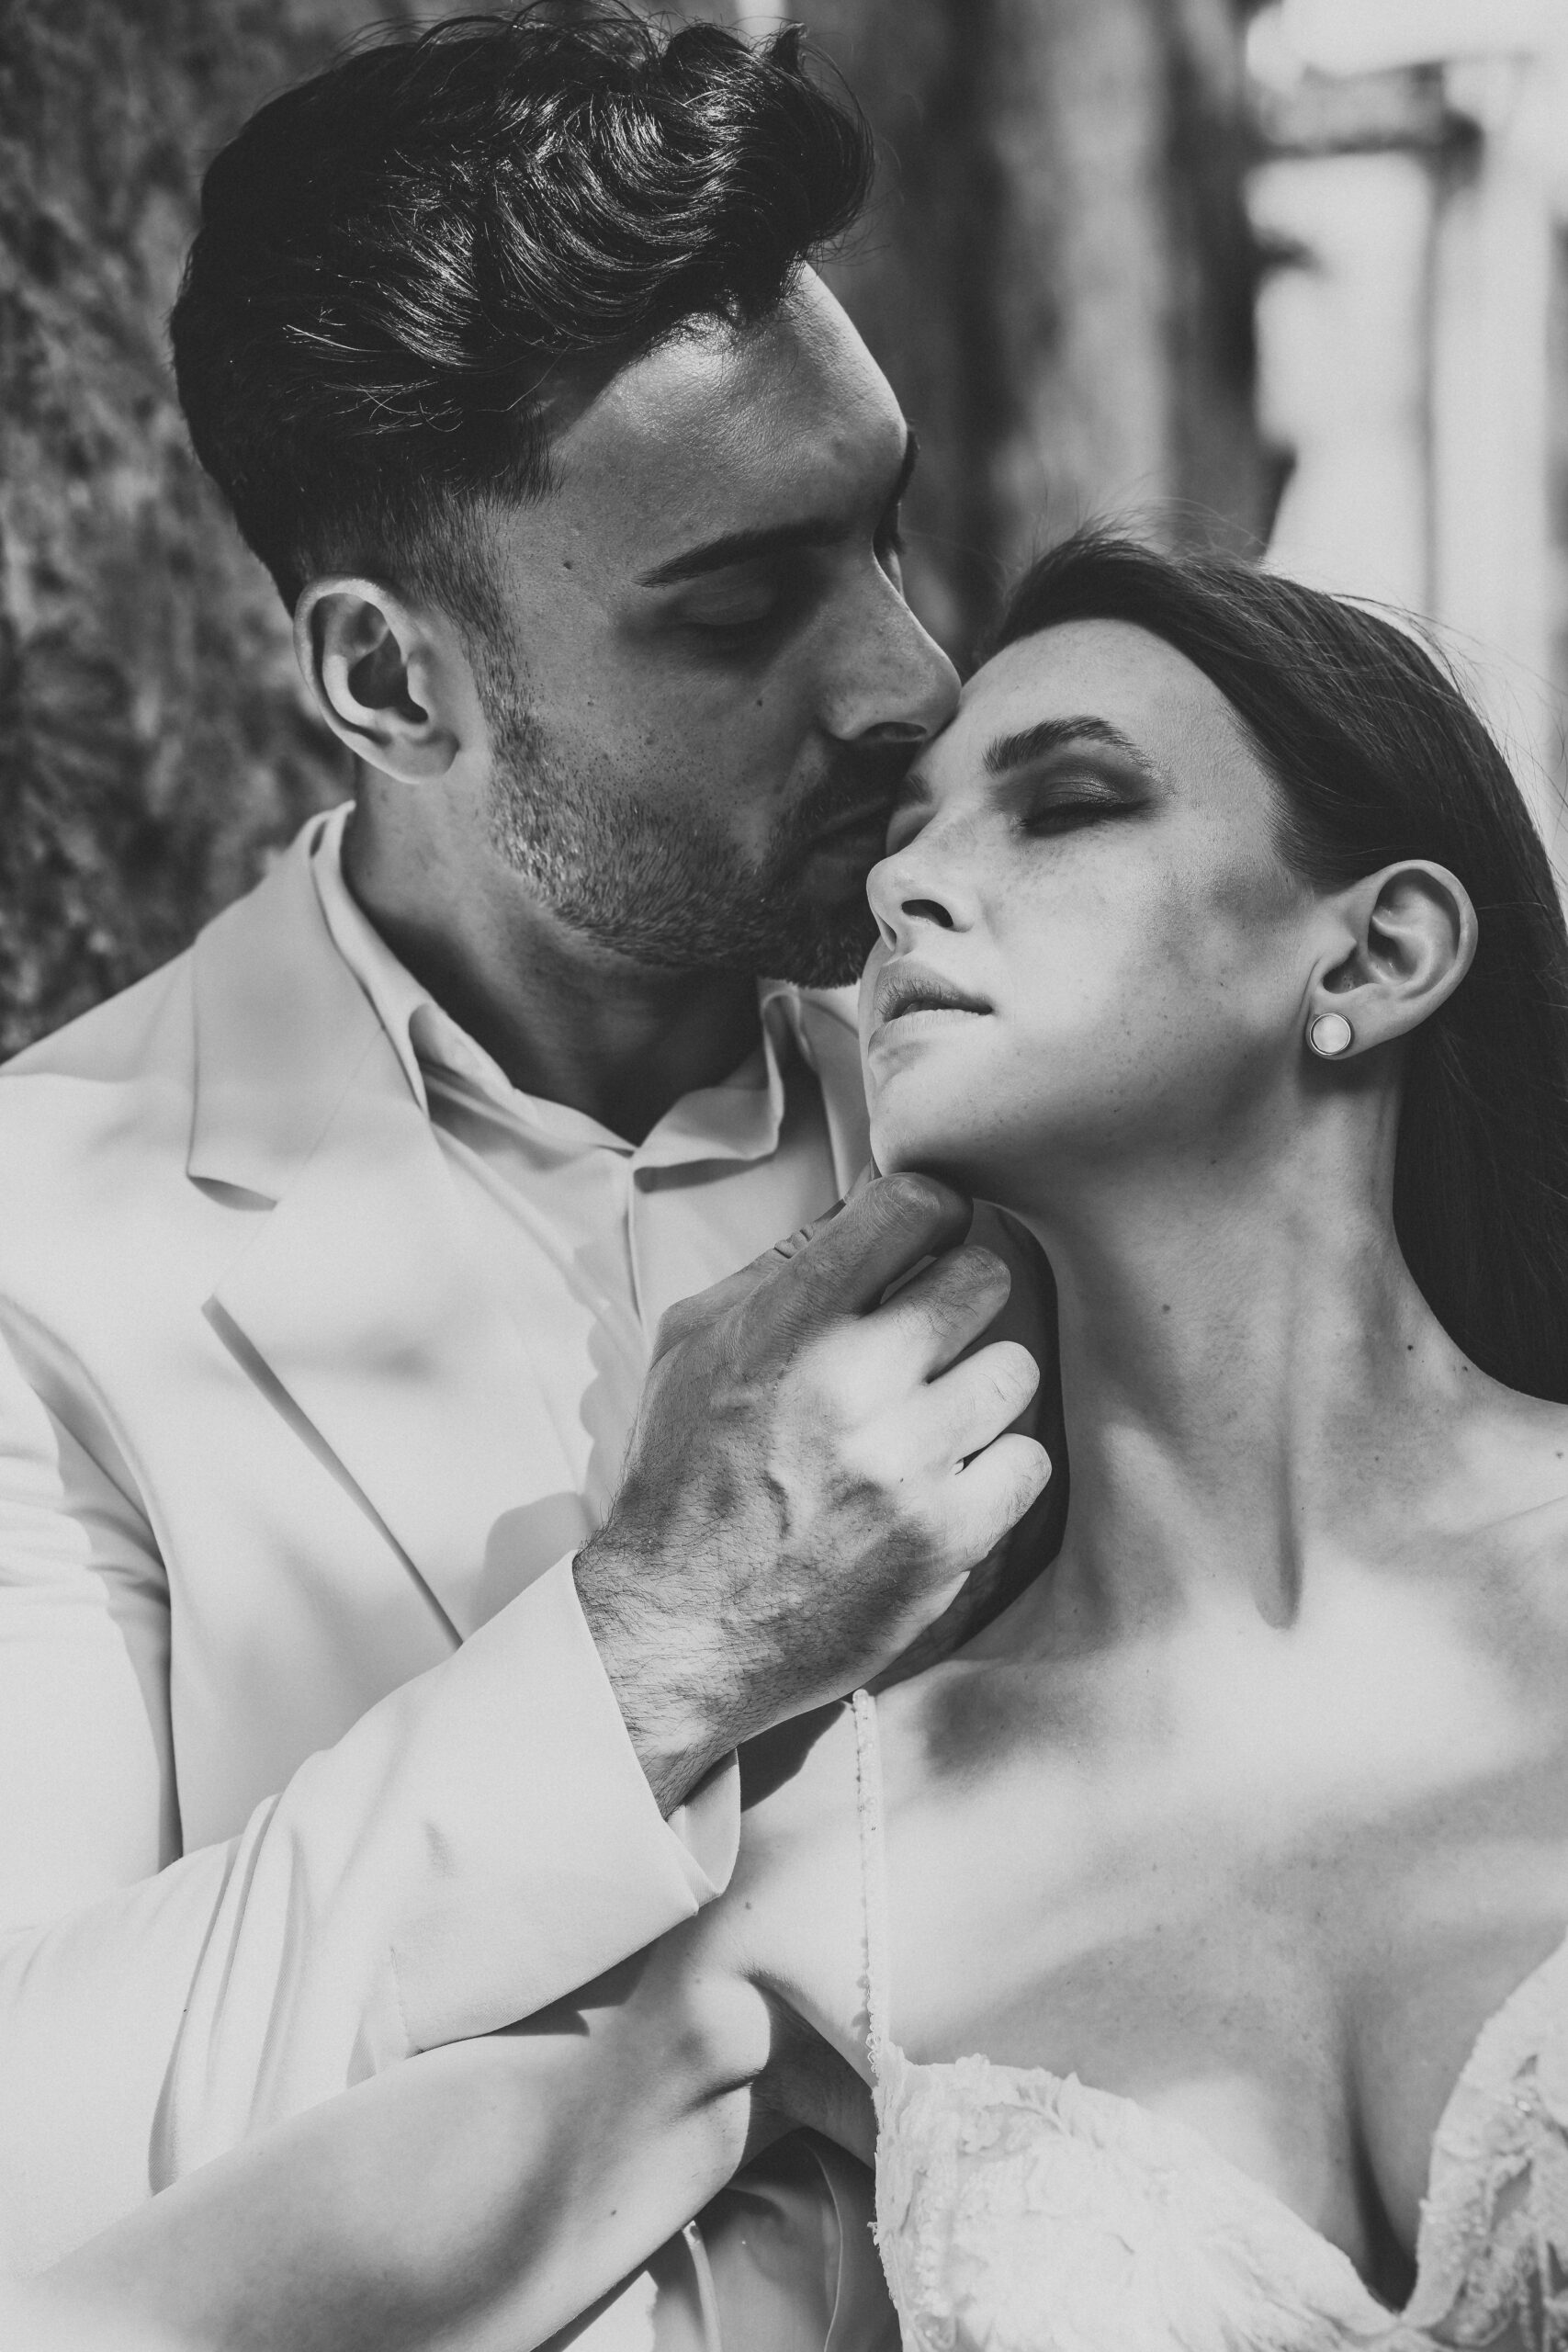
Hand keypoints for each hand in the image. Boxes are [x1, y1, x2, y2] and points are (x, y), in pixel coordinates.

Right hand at [574, 1174, 1050, 1810]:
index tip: (927, 1242)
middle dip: (961, 1299)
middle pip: (984, 1277)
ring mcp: (906, 1463)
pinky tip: (950, 1480)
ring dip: (980, 1388)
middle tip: (934, 1334)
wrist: (680, 1625)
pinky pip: (1029, 1460)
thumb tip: (867, 1205)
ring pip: (1013, 1370)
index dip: (931, 1213)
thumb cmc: (683, 1477)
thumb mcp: (693, 1345)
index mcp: (785, 1323)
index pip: (912, 1206)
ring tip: (936, 1417)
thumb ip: (779, 1270)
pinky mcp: (945, 1537)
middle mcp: (851, 1383)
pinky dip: (996, 1470)